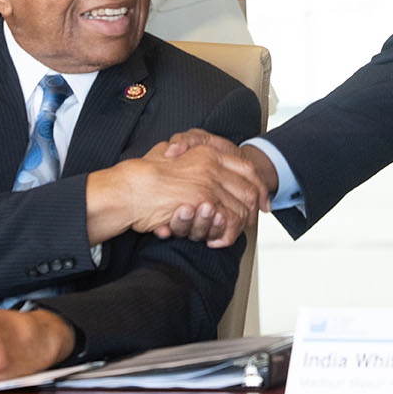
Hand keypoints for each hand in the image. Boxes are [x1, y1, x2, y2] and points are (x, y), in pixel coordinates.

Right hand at [91, 143, 265, 247]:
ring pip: (241, 207)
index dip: (259, 186)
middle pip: (251, 188)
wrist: (129, 187)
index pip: (248, 168)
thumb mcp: (169, 156)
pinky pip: (228, 221)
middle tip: (251, 222)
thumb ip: (184, 154)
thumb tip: (187, 157)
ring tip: (227, 235)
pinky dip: (226, 234)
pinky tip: (215, 241)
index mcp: (208, 152)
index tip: (263, 201)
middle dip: (254, 209)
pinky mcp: (203, 200)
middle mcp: (213, 165)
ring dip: (238, 225)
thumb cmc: (145, 176)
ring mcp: (210, 182)